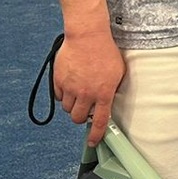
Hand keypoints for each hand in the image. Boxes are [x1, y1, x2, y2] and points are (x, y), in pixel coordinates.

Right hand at [53, 27, 126, 143]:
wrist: (87, 36)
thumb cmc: (105, 51)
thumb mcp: (118, 72)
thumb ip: (111, 89)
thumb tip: (108, 101)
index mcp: (103, 93)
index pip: (100, 122)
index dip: (95, 135)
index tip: (92, 142)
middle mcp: (86, 94)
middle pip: (78, 119)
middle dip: (81, 118)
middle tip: (85, 109)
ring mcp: (71, 88)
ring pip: (67, 109)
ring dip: (72, 107)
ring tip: (78, 95)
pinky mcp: (59, 80)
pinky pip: (59, 97)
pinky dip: (63, 96)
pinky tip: (70, 87)